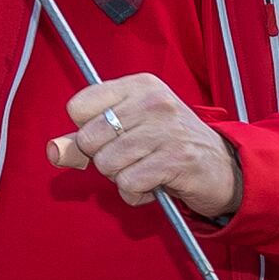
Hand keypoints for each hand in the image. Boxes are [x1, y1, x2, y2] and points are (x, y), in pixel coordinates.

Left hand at [50, 75, 243, 221]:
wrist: (224, 166)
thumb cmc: (171, 144)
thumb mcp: (130, 129)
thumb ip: (87, 137)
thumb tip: (54, 150)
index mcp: (139, 85)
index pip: (79, 106)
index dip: (87, 130)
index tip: (110, 136)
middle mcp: (153, 102)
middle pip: (89, 139)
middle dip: (103, 158)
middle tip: (132, 157)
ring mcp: (166, 130)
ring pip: (107, 164)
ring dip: (121, 178)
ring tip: (145, 169)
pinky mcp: (175, 160)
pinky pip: (129, 184)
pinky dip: (136, 194)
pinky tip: (155, 184)